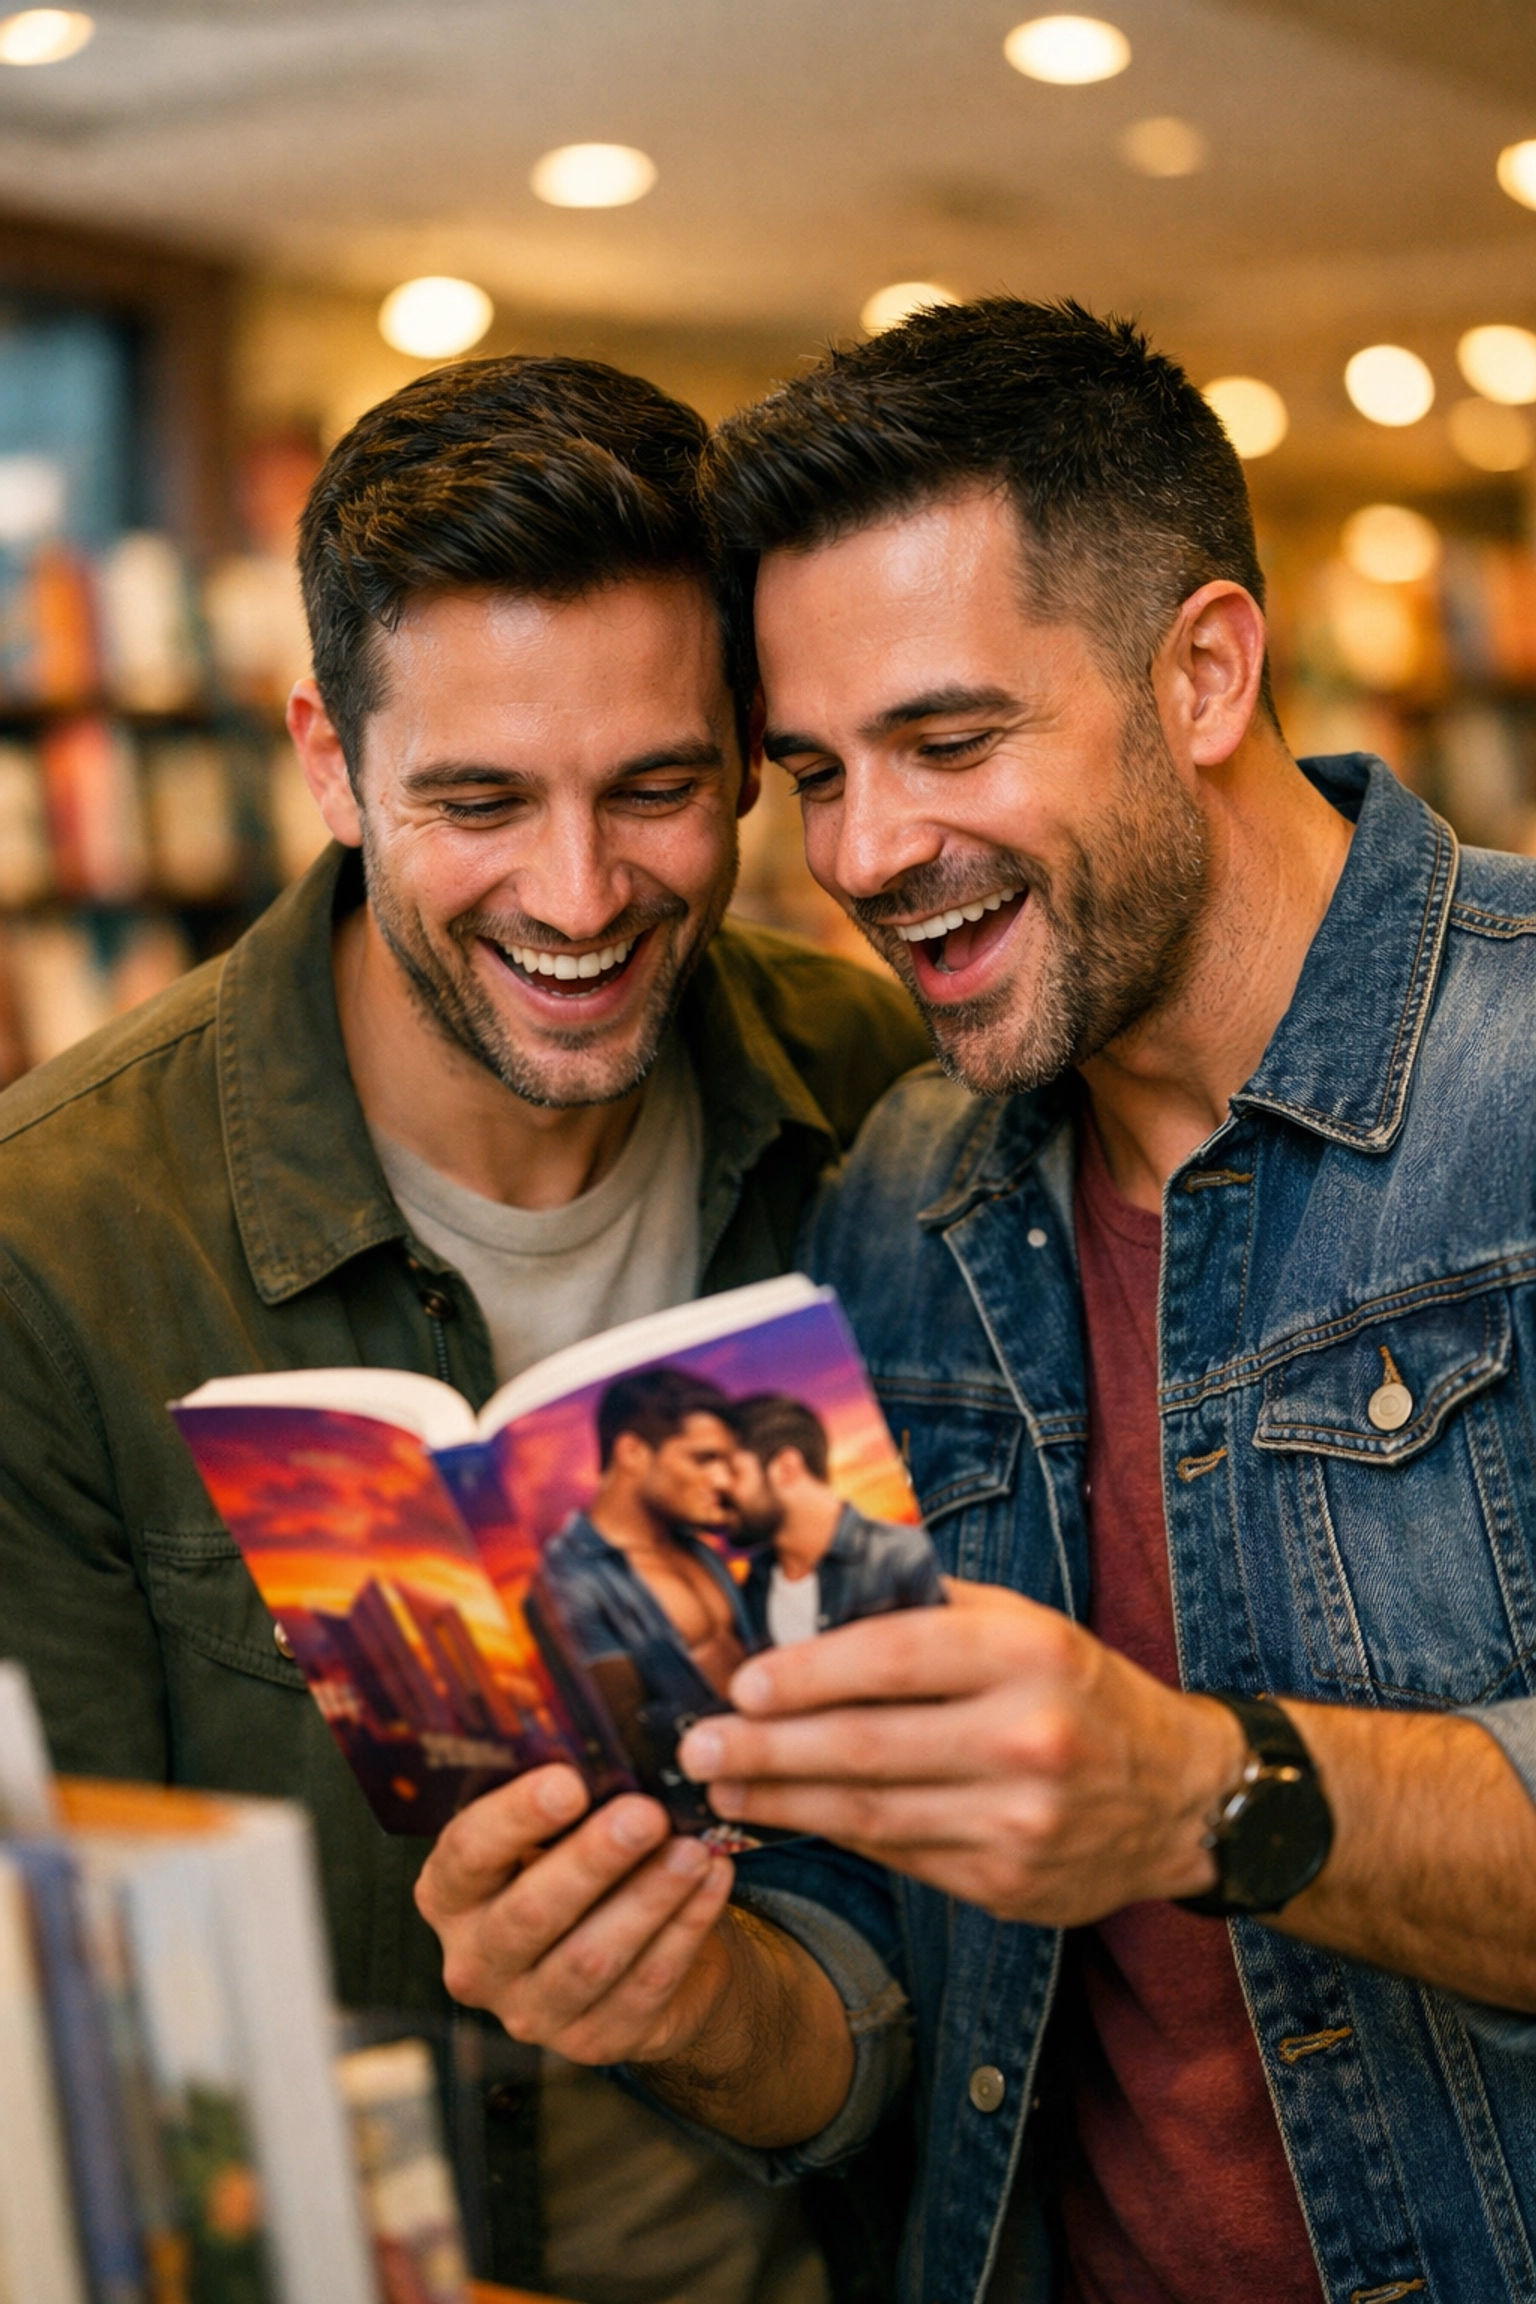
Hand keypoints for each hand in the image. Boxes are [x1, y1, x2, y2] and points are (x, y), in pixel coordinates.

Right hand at [414, 1764, 734, 2065]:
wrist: (630, 1949)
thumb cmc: (583, 1860)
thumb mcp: (557, 1825)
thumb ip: (564, 1785)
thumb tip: (608, 1724)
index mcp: (451, 1893)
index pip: (467, 1854)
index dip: (514, 1818)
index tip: (568, 1782)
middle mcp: (476, 1960)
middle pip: (529, 1914)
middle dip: (592, 1861)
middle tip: (645, 1814)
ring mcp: (531, 2012)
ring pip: (591, 1957)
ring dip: (649, 1898)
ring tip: (693, 1849)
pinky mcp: (593, 2041)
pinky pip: (645, 1984)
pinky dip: (685, 1928)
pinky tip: (714, 1880)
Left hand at [677, 1581, 1245, 1924]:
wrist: (1181, 1797)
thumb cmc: (1076, 1688)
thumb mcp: (1016, 1621)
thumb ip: (918, 1603)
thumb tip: (802, 1571)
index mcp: (1029, 1655)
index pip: (893, 1660)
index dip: (807, 1674)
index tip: (741, 1683)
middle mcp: (1029, 1740)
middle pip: (868, 1747)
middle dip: (767, 1749)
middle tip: (697, 1747)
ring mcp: (1020, 1824)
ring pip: (872, 1815)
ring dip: (783, 1801)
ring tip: (722, 1785)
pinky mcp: (1010, 1888)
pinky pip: (900, 1859)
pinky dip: (837, 1836)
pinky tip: (791, 1816)